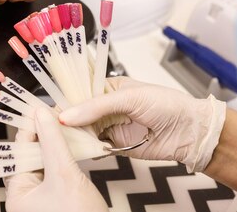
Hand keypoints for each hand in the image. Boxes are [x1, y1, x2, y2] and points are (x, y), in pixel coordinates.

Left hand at [4, 108, 108, 211]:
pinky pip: (57, 172)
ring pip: (46, 162)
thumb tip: (41, 113)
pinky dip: (65, 157)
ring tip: (68, 124)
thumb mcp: (65, 175)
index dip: (31, 126)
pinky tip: (75, 144)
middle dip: (45, 134)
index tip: (42, 107)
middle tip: (57, 113)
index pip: (19, 149)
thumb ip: (53, 142)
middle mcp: (27, 197)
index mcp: (17, 194)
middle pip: (31, 154)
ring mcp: (43, 199)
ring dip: (57, 144)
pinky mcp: (60, 200)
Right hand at [59, 77, 226, 172]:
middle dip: (65, 119)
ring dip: (72, 134)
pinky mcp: (114, 145)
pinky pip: (93, 147)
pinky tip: (74, 148)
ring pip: (83, 130)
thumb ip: (97, 106)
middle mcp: (106, 106)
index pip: (79, 90)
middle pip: (78, 112)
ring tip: (56, 137)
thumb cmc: (165, 104)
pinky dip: (84, 149)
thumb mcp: (129, 98)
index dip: (64, 98)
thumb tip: (67, 114)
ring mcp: (109, 126)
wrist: (189, 132)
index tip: (47, 107)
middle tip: (49, 125)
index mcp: (108, 87)